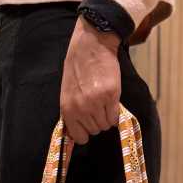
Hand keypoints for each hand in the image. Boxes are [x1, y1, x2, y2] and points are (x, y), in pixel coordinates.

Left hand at [60, 16, 120, 144]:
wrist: (91, 45)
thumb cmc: (77, 67)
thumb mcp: (67, 91)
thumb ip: (72, 110)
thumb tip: (78, 130)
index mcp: (68, 108)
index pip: (79, 137)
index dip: (85, 132)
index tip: (89, 124)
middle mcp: (81, 108)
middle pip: (95, 130)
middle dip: (97, 121)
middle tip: (97, 107)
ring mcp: (96, 102)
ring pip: (106, 125)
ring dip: (107, 117)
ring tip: (104, 102)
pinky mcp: (111, 95)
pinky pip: (115, 117)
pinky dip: (115, 113)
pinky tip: (111, 102)